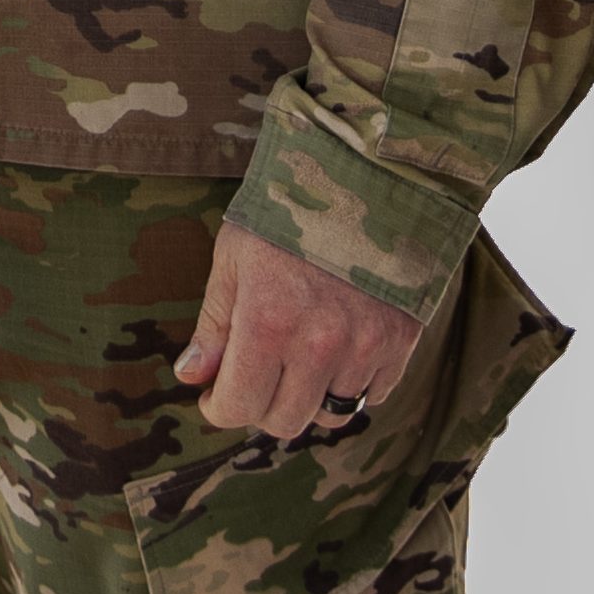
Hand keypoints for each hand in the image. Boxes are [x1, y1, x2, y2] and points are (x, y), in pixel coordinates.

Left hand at [176, 224, 423, 441]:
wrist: (366, 172)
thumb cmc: (288, 208)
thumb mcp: (235, 255)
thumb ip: (215, 323)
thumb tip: (193, 376)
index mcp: (267, 322)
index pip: (238, 406)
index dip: (218, 407)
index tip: (214, 395)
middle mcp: (318, 344)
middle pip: (284, 421)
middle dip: (260, 406)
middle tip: (255, 376)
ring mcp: (364, 346)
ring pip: (330, 414)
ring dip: (308, 397)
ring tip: (297, 361)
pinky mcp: (401, 342)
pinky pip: (372, 393)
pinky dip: (352, 382)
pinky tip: (339, 348)